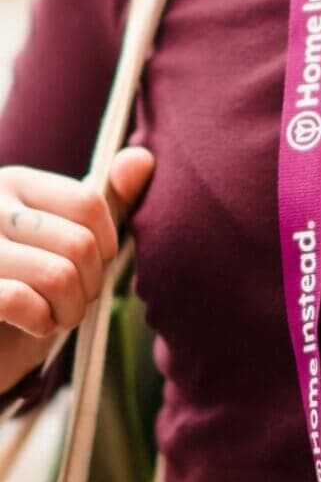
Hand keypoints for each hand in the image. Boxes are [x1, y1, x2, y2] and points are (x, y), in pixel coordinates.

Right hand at [0, 149, 154, 336]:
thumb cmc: (28, 289)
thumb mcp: (68, 242)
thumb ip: (105, 203)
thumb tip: (142, 157)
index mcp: (16, 184)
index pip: (90, 203)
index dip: (106, 246)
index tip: (91, 268)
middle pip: (80, 243)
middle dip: (89, 286)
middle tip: (71, 301)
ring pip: (58, 276)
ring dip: (69, 310)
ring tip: (54, 315)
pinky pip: (22, 301)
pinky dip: (40, 322)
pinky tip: (30, 324)